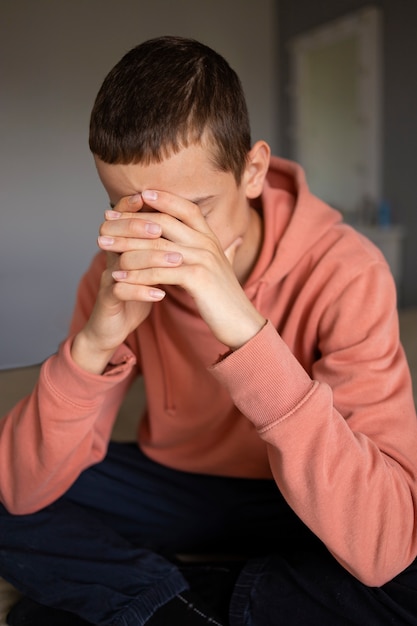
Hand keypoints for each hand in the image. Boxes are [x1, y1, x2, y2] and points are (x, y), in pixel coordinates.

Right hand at [71, 194, 164, 372]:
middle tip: (163, 229)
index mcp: (121, 247)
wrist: (113, 328)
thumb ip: (160, 247)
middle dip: (139, 227)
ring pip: (123, 261)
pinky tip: (160, 294)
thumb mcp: (149, 268)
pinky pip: (121, 291)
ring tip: (175, 262)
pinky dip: (141, 291)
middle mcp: (111, 258)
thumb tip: (186, 227)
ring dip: (150, 259)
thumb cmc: (135, 295)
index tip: (154, 197)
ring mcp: (108, 279)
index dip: (134, 206)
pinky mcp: (107, 301)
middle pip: (116, 232)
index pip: (122, 217)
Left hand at [98, 189, 265, 348]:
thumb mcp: (219, 268)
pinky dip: (136, 274)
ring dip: (126, 245)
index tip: (138, 194)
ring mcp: (203, 260)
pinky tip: (117, 276)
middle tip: (106, 219)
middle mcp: (208, 244)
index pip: (186, 208)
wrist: (241, 323)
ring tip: (102, 245)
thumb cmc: (224, 298)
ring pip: (156, 246)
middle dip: (132, 219)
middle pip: (164, 222)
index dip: (163, 198)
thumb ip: (217, 251)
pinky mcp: (197, 279)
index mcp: (212, 238)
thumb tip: (226, 242)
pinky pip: (159, 272)